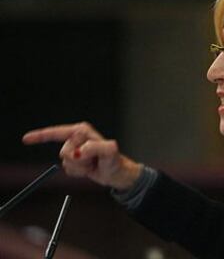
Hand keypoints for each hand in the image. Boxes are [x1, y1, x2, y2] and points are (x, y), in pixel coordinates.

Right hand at [22, 122, 142, 189]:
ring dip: (79, 167)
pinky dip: (78, 173)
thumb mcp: (109, 152)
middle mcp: (77, 138)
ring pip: (65, 162)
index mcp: (82, 131)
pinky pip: (68, 170)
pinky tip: (88, 169)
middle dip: (77, 160)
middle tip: (92, 161)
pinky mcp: (75, 161)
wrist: (116, 173)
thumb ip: (94, 148)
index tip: (26, 139)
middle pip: (63, 151)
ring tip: (91, 165)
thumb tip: (78, 151)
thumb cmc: (115, 160)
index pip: (57, 132)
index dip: (41, 136)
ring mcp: (76, 150)